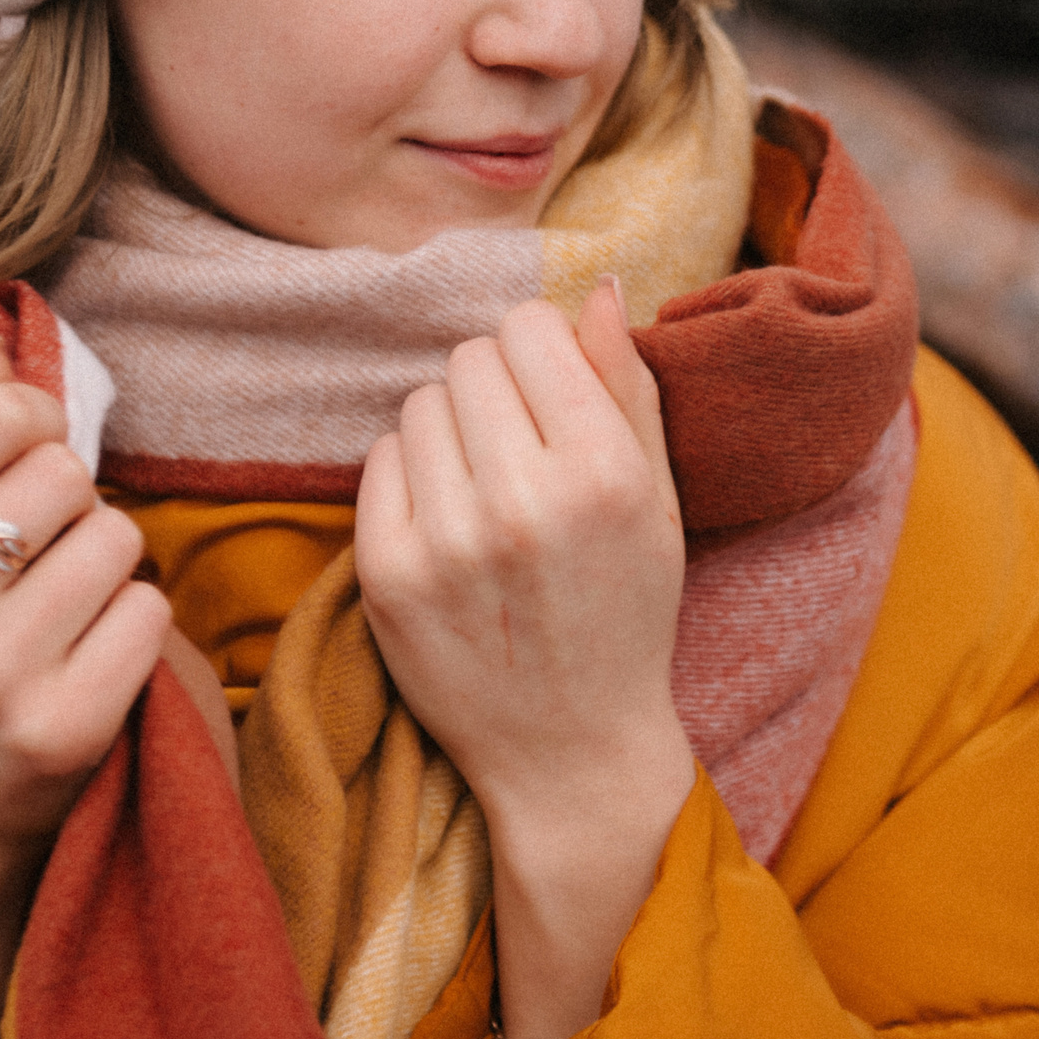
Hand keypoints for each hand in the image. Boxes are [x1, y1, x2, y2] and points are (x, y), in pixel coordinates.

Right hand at [0, 335, 170, 1038]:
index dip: (34, 420)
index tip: (25, 454)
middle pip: (67, 474)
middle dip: (72, 502)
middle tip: (38, 554)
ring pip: (119, 539)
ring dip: (107, 565)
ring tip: (60, 606)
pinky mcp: (67, 727)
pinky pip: (149, 613)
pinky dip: (134, 627)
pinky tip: (88, 655)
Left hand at [355, 278, 695, 1038]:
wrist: (571, 752)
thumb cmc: (624, 613)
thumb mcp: (658, 499)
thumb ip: (627, 386)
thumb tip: (600, 286)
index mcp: (602, 474)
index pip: (528, 328)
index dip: (540, 351)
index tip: (551, 393)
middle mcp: (521, 502)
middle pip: (468, 359)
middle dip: (495, 388)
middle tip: (518, 447)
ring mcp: (446, 541)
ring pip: (419, 404)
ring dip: (450, 430)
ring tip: (485, 488)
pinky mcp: (387, 573)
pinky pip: (380, 459)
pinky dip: (412, 476)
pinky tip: (450, 522)